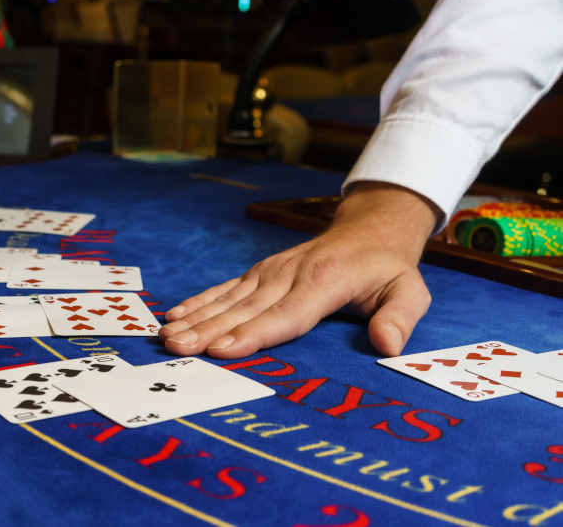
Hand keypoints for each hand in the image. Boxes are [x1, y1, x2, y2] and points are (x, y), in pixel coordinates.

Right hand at [160, 183, 438, 358]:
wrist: (369, 229)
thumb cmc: (388, 269)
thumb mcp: (411, 291)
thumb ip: (399, 318)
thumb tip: (386, 345)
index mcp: (324, 281)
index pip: (285, 314)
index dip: (253, 333)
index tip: (222, 349)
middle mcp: (289, 274)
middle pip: (245, 309)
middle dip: (208, 330)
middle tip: (178, 348)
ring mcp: (269, 272)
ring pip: (228, 298)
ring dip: (196, 318)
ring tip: (168, 336)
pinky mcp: (259, 273)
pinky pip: (225, 289)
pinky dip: (198, 301)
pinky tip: (175, 316)